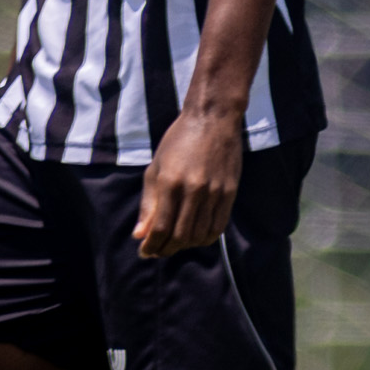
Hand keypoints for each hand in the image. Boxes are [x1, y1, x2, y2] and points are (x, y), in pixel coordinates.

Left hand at [134, 108, 245, 258]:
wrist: (213, 118)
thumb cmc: (179, 140)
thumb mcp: (155, 168)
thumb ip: (148, 203)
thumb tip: (139, 234)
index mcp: (170, 183)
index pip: (160, 228)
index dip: (151, 245)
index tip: (144, 252)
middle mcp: (194, 190)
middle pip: (180, 235)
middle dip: (166, 249)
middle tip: (158, 251)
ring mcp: (215, 191)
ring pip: (200, 234)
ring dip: (185, 245)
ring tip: (175, 244)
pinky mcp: (230, 191)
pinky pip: (218, 225)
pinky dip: (205, 237)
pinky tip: (196, 236)